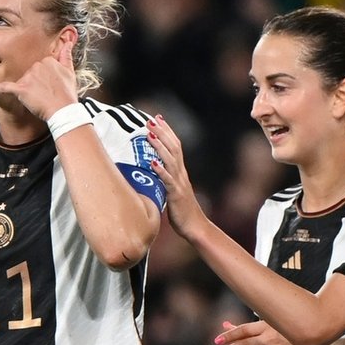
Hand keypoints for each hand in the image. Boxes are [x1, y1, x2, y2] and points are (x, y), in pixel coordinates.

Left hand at [0, 52, 80, 121]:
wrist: (63, 110)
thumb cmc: (66, 94)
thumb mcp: (69, 72)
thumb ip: (66, 56)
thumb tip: (68, 43)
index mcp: (48, 60)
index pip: (39, 67)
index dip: (43, 78)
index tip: (49, 86)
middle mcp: (37, 66)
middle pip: (29, 73)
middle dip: (34, 84)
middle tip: (45, 94)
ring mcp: (29, 77)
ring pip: (21, 81)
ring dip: (27, 90)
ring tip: (39, 99)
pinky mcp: (22, 89)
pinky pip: (6, 87)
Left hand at [145, 116, 202, 233]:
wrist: (195, 226)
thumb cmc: (182, 212)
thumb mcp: (172, 191)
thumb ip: (166, 180)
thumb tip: (153, 172)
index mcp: (180, 171)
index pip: (175, 145)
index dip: (167, 131)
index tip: (158, 118)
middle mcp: (181, 173)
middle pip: (173, 147)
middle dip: (162, 132)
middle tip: (151, 119)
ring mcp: (179, 183)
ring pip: (170, 159)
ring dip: (159, 146)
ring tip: (149, 133)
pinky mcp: (176, 194)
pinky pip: (167, 180)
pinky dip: (160, 170)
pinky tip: (152, 162)